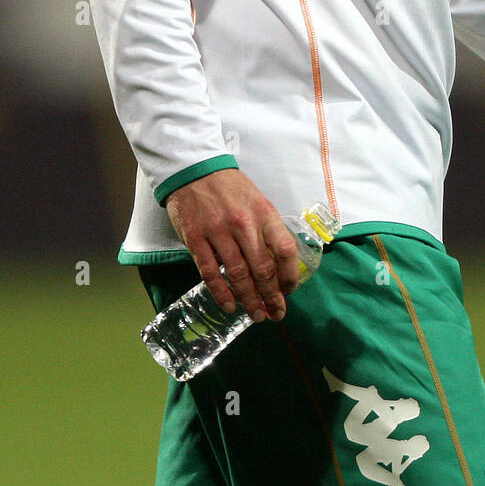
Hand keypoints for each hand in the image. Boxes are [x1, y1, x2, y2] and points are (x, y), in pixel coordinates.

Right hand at [165, 169, 301, 320]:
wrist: (194, 171)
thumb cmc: (231, 188)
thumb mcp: (258, 201)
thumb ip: (268, 229)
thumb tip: (279, 263)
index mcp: (264, 213)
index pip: (285, 249)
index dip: (290, 275)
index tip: (290, 290)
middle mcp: (244, 224)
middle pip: (262, 269)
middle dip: (271, 296)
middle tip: (276, 314)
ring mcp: (218, 233)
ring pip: (238, 275)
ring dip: (249, 300)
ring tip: (257, 315)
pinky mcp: (196, 240)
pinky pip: (211, 273)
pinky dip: (221, 293)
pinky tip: (230, 306)